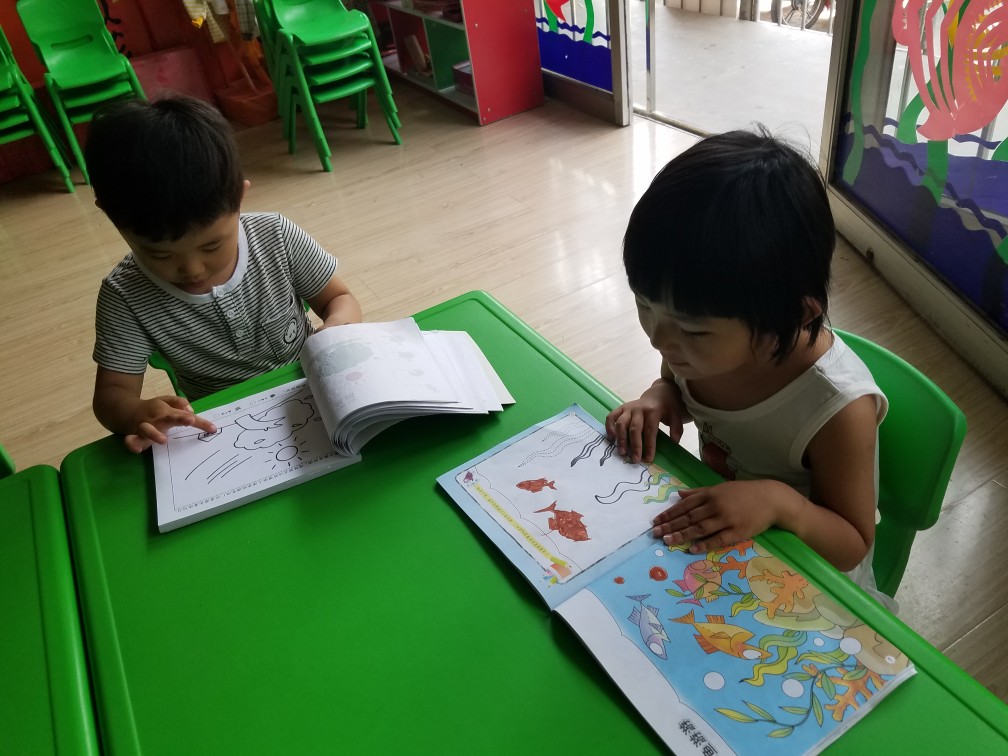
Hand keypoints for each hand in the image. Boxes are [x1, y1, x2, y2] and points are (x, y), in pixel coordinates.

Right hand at [123, 395, 215, 452]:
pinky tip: (137, 449)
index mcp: (166, 410)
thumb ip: (178, 402)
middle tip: (191, 420)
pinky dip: (132, 443)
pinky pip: (131, 440)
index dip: (200, 422)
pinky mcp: (134, 435)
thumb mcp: (165, 401)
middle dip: (180, 419)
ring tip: (163, 440)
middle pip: (168, 418)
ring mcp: (144, 426)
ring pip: (148, 429)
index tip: (213, 429)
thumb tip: (190, 410)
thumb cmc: (152, 408)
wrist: (125, 410)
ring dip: (155, 434)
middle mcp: (156, 418)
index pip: (186, 416)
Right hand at [605, 381, 684, 462]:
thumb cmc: (667, 407)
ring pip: (621, 423)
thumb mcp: (676, 415)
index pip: (650, 430)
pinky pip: (611, 416)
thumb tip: (674, 441)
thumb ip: (677, 428)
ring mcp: (628, 408)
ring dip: (620, 439)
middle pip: (635, 428)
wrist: (659, 393)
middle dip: (635, 445)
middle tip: (635, 459)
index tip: (649, 459)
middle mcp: (639, 409)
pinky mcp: (621, 408)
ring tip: (622, 452)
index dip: (649, 446)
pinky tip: (611, 438)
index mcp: (653, 411)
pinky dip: (609, 427)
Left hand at [651, 481, 785, 552]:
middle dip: (670, 526)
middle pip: (689, 517)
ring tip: (667, 541)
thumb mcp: (720, 488)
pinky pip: (718, 540)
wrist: (771, 498)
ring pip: (700, 528)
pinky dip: (704, 544)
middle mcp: (716, 505)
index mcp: (710, 494)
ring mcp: (727, 519)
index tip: (656, 521)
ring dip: (682, 535)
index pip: (685, 505)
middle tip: (655, 534)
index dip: (669, 514)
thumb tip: (678, 494)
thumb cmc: (743, 493)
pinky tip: (692, 549)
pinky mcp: (738, 531)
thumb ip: (698, 492)